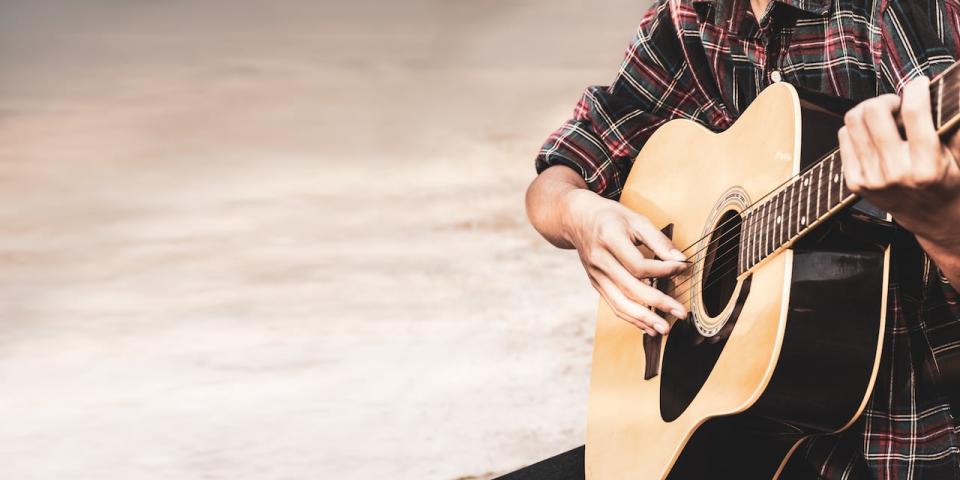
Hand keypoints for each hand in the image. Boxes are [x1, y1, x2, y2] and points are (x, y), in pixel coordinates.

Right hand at [561, 189, 687, 334]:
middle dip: (658, 303)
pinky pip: (614, 305)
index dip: (663, 270)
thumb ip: (658, 240)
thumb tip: (680, 261)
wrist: (577, 219)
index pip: (638, 264)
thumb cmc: (611, 217)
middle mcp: (599, 260)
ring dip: (643, 318)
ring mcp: (595, 275)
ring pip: (620, 303)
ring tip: (664, 329)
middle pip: (630, 288)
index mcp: (609, 238)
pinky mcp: (596, 284)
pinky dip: (632, 318)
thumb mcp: (636, 219)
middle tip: (681, 312)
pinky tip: (648, 327)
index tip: (683, 268)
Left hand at [837, 76, 959, 247]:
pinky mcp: (855, 183)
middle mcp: (896, 172)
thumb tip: (946, 88)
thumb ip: (952, 124)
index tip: (918, 83)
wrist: (932, 218)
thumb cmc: (947, 181)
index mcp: (927, 165)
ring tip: (884, 116)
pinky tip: (872, 134)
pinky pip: (843, 138)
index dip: (915, 88)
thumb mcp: (959, 155)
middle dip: (886, 98)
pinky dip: (856, 128)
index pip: (914, 112)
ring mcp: (872, 179)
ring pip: (853, 122)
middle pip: (874, 112)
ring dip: (869, 110)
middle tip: (897, 103)